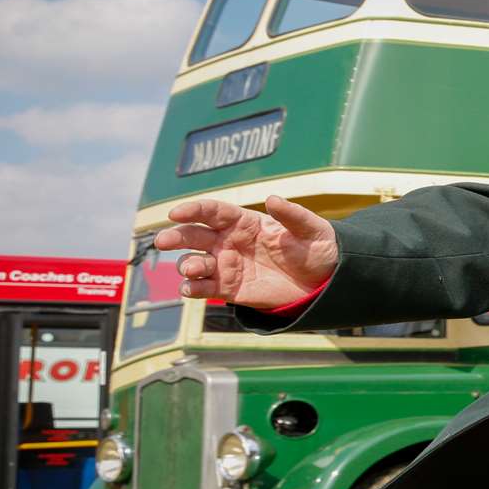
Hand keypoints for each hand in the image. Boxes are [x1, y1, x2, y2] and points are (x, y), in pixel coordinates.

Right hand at [153, 195, 338, 309]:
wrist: (324, 281)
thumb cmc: (317, 248)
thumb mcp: (311, 229)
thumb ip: (292, 215)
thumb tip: (273, 198)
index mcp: (244, 221)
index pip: (212, 212)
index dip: (192, 210)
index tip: (176, 213)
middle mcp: (228, 241)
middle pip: (193, 235)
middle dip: (176, 236)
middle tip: (164, 241)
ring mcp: (226, 265)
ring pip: (194, 262)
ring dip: (187, 265)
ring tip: (194, 268)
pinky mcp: (229, 289)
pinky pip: (204, 289)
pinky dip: (192, 289)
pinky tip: (190, 289)